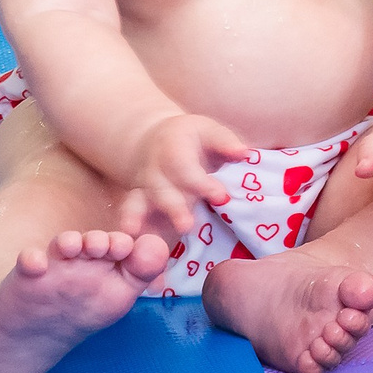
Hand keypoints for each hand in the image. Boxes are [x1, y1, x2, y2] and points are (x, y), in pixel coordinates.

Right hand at [117, 112, 250, 241]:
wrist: (156, 140)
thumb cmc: (192, 138)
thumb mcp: (208, 130)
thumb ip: (225, 142)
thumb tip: (244, 153)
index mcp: (172, 146)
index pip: (185, 167)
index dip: (202, 183)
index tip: (221, 196)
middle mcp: (153, 167)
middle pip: (162, 190)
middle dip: (174, 208)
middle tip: (187, 225)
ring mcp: (142, 186)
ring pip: (141, 204)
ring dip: (145, 221)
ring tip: (150, 239)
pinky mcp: (136, 201)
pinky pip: (129, 214)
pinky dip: (130, 227)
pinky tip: (132, 242)